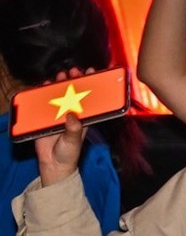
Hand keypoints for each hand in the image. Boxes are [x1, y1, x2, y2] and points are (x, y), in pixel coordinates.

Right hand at [31, 68, 89, 186]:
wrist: (53, 164)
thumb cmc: (69, 153)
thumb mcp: (74, 140)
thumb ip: (74, 129)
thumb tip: (72, 116)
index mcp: (84, 117)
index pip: (89, 97)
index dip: (91, 84)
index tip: (93, 72)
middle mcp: (72, 113)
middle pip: (73, 93)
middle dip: (74, 80)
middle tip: (73, 71)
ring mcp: (58, 114)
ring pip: (59, 95)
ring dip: (59, 85)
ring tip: (60, 76)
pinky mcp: (44, 118)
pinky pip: (43, 104)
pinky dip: (43, 95)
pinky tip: (43, 87)